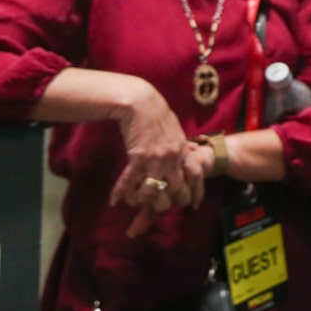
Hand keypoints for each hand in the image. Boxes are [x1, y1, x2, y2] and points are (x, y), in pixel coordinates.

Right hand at [109, 82, 193, 232]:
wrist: (141, 102)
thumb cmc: (156, 113)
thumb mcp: (175, 129)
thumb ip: (180, 144)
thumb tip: (189, 151)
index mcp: (183, 148)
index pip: (196, 175)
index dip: (196, 192)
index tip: (193, 206)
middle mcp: (173, 156)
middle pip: (175, 189)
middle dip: (168, 203)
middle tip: (160, 208)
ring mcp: (156, 158)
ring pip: (153, 191)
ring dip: (143, 201)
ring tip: (135, 203)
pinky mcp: (138, 156)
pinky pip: (130, 181)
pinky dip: (122, 192)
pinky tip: (115, 201)